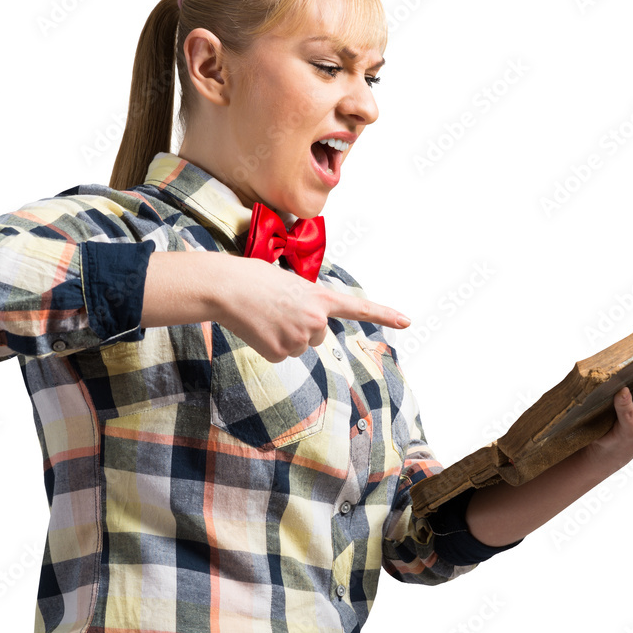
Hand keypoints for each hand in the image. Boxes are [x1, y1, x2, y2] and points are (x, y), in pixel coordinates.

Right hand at [213, 256, 409, 360]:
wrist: (226, 287)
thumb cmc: (252, 278)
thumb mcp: (289, 283)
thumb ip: (306, 301)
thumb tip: (302, 323)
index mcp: (320, 297)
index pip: (359, 307)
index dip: (384, 315)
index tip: (407, 321)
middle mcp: (316, 320)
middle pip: (317, 336)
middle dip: (300, 326)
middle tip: (277, 309)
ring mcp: (299, 338)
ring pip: (297, 346)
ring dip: (282, 335)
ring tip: (264, 315)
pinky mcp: (280, 352)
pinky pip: (279, 354)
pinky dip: (267, 345)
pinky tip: (257, 328)